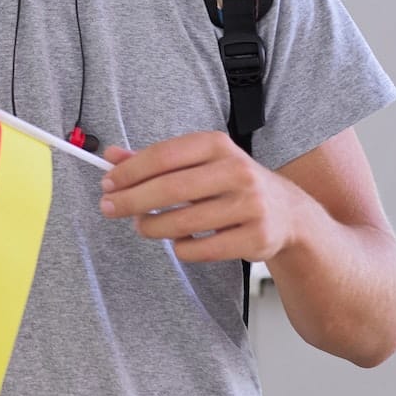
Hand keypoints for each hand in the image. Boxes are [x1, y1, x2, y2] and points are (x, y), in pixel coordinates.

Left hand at [98, 132, 299, 262]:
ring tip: (142, 226)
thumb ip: (155, 160)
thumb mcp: (198, 162)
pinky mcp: (256, 238)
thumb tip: (110, 155)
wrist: (288, 213)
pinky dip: (181, 248)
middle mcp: (237, 171)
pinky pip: (200, 249)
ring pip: (182, 223)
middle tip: (108, 208)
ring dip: (152, 227)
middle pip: (170, 189)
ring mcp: (250, 205)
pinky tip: (179, 241)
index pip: (164, 156)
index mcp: (217, 145)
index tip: (107, 183)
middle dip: (131, 201)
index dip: (130, 171)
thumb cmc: (231, 183)